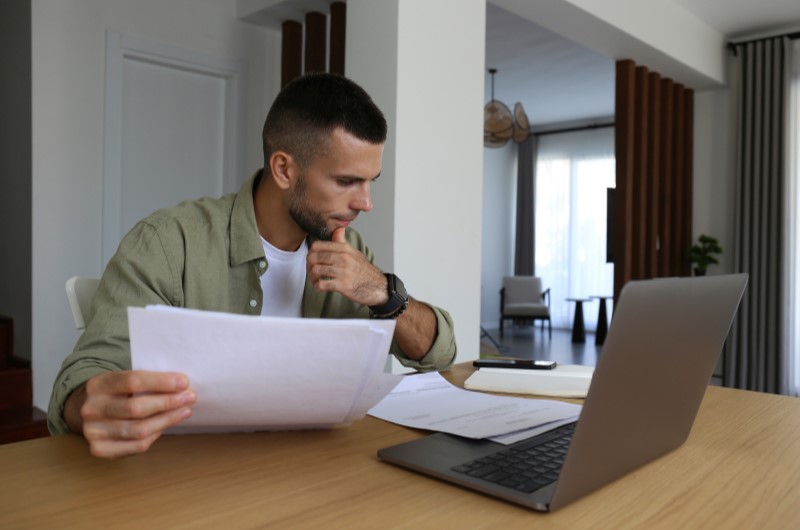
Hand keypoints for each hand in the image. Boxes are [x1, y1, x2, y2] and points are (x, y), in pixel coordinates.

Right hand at [65, 370, 195, 458]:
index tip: (184, 382)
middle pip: (136, 408)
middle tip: (190, 397)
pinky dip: (155, 435)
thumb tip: (181, 385)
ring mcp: (93, 431)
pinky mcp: (99, 449)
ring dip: (167, 420)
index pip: (132, 381)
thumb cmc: (114, 392)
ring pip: (138, 429)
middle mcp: (91, 408)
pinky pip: (135, 446)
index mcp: (98, 384)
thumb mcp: (121, 378)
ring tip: (185, 411)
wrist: (85, 410)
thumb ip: (144, 381)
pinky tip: (166, 425)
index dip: (161, 382)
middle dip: (168, 403)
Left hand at [306, 227, 387, 305]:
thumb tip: (338, 228)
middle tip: (311, 270)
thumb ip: (342, 242)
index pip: (318, 246)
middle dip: (309, 266)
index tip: (312, 259)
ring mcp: (343, 272)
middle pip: (315, 258)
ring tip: (316, 279)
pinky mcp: (343, 285)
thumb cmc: (363, 270)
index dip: (311, 253)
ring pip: (316, 270)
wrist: (377, 286)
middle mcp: (344, 258)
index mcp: (344, 249)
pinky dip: (317, 286)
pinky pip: (322, 284)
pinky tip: (320, 286)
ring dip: (312, 277)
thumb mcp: (354, 252)